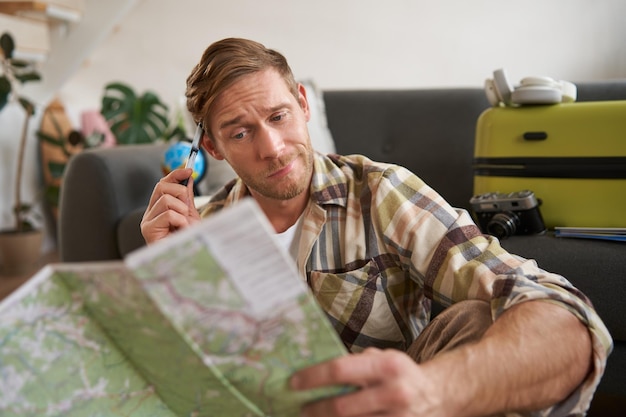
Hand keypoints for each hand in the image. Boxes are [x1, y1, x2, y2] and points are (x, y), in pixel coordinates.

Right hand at [140, 168, 200, 243]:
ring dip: (182, 210)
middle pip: (161, 186)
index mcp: (158, 210)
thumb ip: (187, 198)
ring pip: (166, 199)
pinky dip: (180, 220)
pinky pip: (168, 214)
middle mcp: (150, 214)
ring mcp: (147, 222)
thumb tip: (187, 178)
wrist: (187, 261)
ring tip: (185, 224)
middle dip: (179, 192)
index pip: (162, 184)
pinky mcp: (148, 230)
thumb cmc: (187, 242)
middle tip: (187, 208)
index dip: (175, 174)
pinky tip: (181, 230)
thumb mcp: (190, 215)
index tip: (189, 170)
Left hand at [291, 348, 447, 416]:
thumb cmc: (401, 374)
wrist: (439, 396)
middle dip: (315, 410)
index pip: (341, 370)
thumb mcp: (383, 358)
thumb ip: (356, 363)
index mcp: (388, 366)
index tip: (293, 382)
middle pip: (342, 407)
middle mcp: (395, 393)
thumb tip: (316, 368)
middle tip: (300, 409)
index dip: (313, 377)